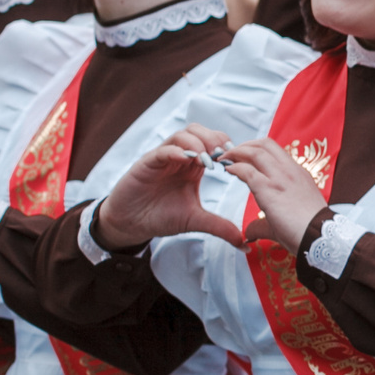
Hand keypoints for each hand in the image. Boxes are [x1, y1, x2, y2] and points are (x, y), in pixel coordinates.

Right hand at [94, 126, 246, 251]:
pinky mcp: (146, 163)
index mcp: (194, 167)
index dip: (226, 147)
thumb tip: (243, 242)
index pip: (213, 143)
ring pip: (182, 135)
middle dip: (213, 139)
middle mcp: (180, 158)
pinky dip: (175, 151)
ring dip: (197, 143)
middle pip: (199, 131)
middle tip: (223, 156)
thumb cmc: (161, 217)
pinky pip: (162, 150)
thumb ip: (218, 226)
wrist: (131, 225)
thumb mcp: (194, 221)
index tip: (236, 160)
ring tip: (207, 160)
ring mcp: (163, 158)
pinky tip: (185, 159)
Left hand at [216, 136, 330, 252]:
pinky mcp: (269, 188)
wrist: (319, 235)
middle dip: (244, 145)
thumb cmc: (308, 230)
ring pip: (255, 152)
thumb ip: (264, 223)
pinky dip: (234, 167)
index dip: (256, 150)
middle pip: (265, 144)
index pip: (275, 152)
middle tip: (231, 154)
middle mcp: (290, 171)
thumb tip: (249, 233)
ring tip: (224, 158)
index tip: (243, 157)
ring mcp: (280, 177)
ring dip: (236, 152)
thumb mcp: (288, 217)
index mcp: (298, 174)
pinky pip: (247, 171)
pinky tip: (228, 170)